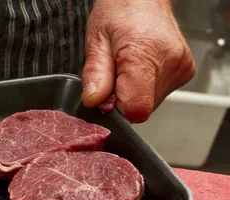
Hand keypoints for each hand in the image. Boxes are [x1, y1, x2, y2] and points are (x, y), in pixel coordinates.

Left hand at [81, 0, 195, 122]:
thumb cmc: (120, 10)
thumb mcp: (96, 39)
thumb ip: (95, 73)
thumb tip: (94, 101)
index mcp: (146, 53)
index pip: (136, 107)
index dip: (116, 108)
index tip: (105, 95)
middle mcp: (170, 62)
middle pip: (141, 107)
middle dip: (121, 98)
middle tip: (113, 72)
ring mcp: (181, 68)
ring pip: (149, 103)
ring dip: (133, 92)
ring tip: (127, 65)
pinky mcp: (185, 72)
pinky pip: (158, 94)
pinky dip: (144, 86)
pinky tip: (140, 67)